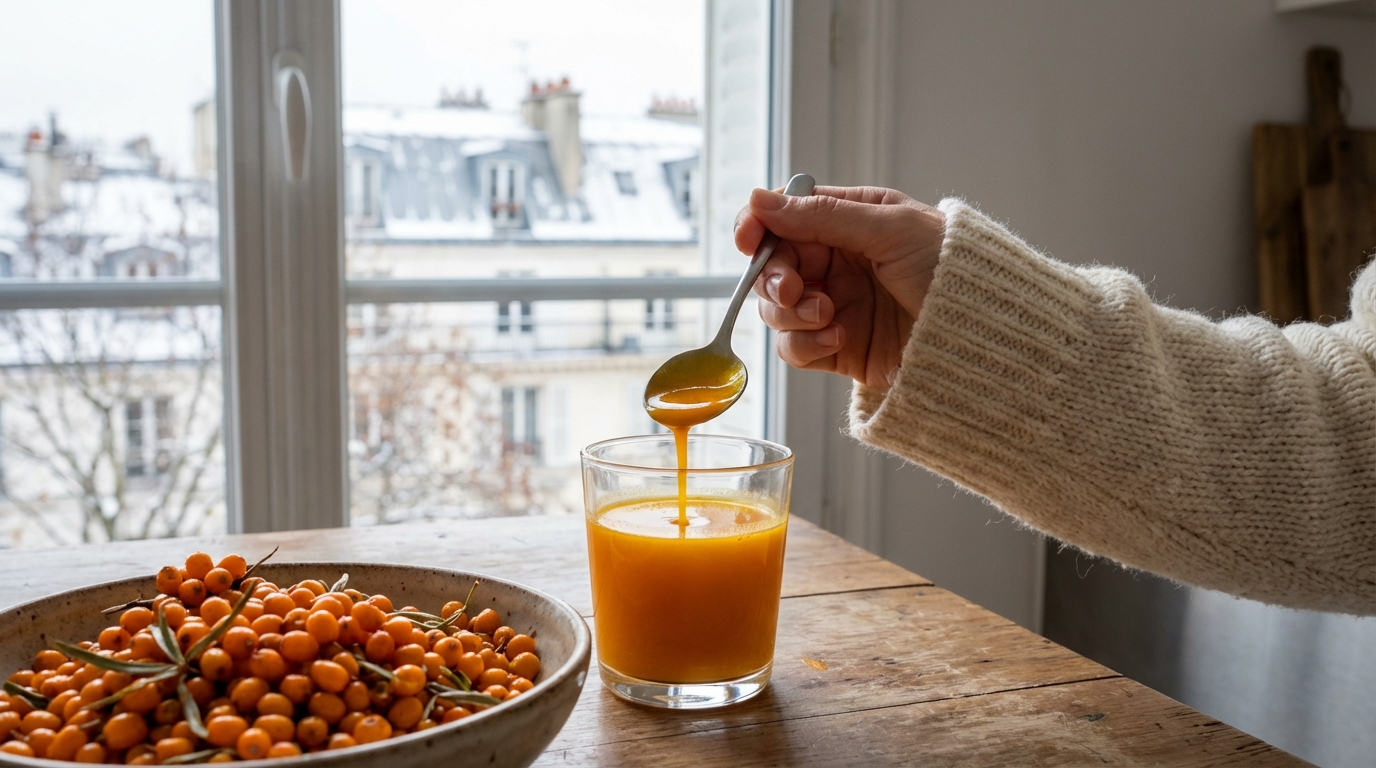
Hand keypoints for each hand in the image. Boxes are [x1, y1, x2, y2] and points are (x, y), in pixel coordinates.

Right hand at [733, 186, 944, 390]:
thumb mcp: (889, 228)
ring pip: (776, 309)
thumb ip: (821, 215)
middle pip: (774, 267)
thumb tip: (759, 200)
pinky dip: (805, 345)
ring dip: (791, 313)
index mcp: (852, 221)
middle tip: (792, 290)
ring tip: (828, 316)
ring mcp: (837, 307)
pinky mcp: (839, 350)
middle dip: (774, 278)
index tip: (748, 241)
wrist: (987, 337)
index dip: (759, 228)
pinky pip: (794, 348)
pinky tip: (837, 339)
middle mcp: (839, 263)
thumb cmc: (954, 269)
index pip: (786, 218)